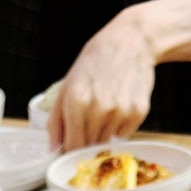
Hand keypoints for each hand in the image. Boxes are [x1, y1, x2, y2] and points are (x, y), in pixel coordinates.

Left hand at [47, 9, 156, 150]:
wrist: (130, 41)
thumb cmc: (95, 63)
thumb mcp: (67, 86)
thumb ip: (56, 120)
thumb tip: (52, 149)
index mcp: (76, 102)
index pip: (73, 146)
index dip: (72, 149)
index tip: (74, 145)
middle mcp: (98, 109)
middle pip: (90, 146)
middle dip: (88, 137)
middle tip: (92, 116)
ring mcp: (120, 111)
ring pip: (108, 141)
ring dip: (105, 130)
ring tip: (107, 105)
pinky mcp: (138, 112)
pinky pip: (125, 134)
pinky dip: (121, 126)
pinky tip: (121, 104)